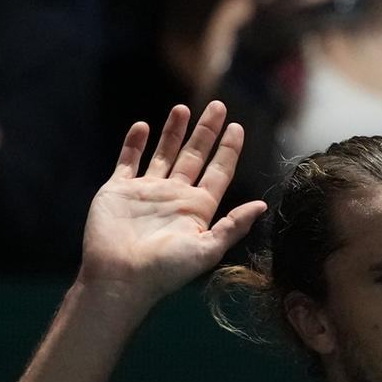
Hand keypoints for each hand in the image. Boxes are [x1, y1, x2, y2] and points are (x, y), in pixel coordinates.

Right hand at [79, 101, 267, 303]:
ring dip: (173, 132)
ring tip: (183, 108)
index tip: (237, 127)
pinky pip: (128, 161)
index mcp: (198, 208)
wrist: (121, 277)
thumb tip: (262, 206)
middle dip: (206, 131)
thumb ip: (234, 225)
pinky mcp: (118, 191)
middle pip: (194, 156)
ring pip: (163, 154)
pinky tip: (143, 126)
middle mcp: (174, 196)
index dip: (228, 149)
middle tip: (218, 105)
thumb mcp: (208, 249)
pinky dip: (134, 143)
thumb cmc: (166, 269)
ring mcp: (146, 192)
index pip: (218, 171)